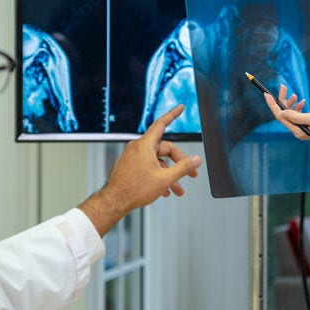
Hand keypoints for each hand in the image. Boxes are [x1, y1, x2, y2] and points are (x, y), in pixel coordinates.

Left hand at [79, 105, 201, 235]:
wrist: (114, 201)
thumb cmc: (134, 189)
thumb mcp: (165, 178)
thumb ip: (183, 167)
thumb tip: (195, 160)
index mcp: (145, 145)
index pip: (161, 124)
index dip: (173, 115)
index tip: (180, 108)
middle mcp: (137, 148)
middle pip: (164, 149)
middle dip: (179, 163)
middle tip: (190, 173)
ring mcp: (133, 157)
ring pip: (157, 161)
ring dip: (169, 174)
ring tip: (177, 189)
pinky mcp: (130, 166)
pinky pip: (149, 166)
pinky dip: (158, 176)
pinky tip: (164, 189)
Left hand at [262, 84, 309, 141]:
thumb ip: (297, 116)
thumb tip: (281, 112)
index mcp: (297, 131)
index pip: (280, 117)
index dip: (273, 105)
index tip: (266, 94)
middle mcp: (298, 130)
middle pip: (284, 114)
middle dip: (281, 100)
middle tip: (283, 87)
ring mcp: (302, 127)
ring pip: (290, 113)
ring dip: (290, 103)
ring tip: (294, 93)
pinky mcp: (308, 124)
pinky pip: (297, 114)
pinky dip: (297, 106)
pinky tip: (301, 100)